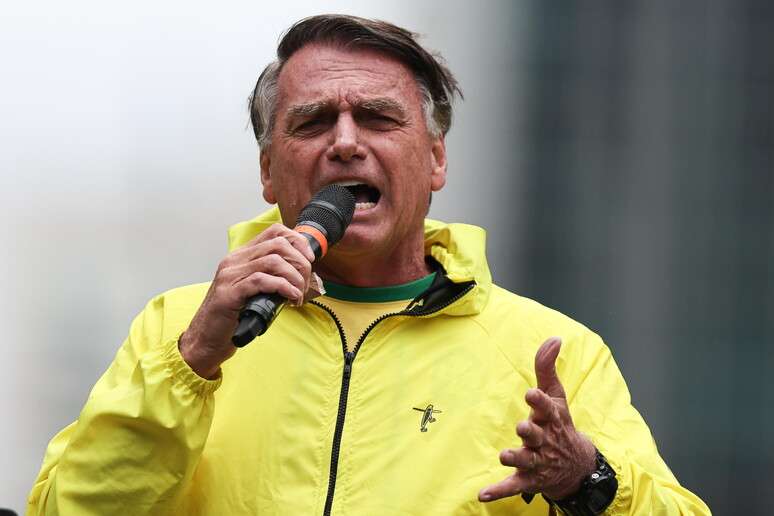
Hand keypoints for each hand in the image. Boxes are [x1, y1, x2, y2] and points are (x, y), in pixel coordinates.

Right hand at [179, 223, 315, 378]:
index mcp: (241, 257)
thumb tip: (301, 274)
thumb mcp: (253, 290)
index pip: (274, 232)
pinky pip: (262, 281)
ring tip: (298, 294)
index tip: (309, 259)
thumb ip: (270, 277)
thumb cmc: (232, 317)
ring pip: (273, 261)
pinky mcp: (229, 293)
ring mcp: (230, 276)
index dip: (297, 241)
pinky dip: (283, 287)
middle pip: (278, 245)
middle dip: (300, 263)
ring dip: (294, 278)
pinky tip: (291, 298)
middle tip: (305, 283)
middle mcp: (234, 261)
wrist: (205, 339)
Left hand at [478, 337, 596, 502]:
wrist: (576, 465)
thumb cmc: (559, 424)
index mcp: (551, 418)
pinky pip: (512, 486)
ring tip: (504, 455)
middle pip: (536, 436)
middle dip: (530, 432)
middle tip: (522, 428)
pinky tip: (482, 494)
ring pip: (525, 460)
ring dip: (515, 458)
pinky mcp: (528, 479)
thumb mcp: (556, 395)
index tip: (531, 393)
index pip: (547, 408)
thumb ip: (547, 367)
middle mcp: (545, 441)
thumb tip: (554, 338)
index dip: (539, 402)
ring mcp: (537, 461)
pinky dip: (498, 491)